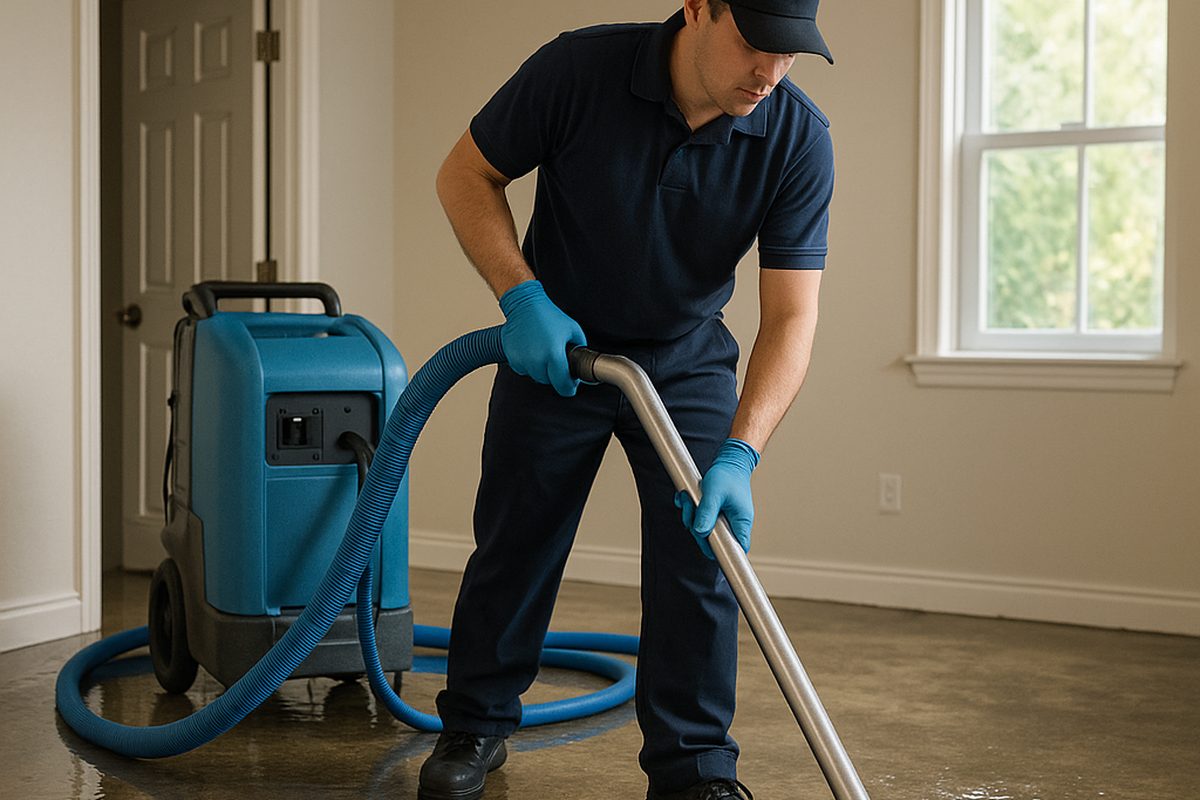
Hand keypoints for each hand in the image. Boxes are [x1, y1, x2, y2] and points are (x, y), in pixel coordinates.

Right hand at [499, 280, 586, 395]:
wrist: (524, 305)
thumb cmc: (548, 316)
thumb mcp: (573, 330)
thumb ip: (580, 349)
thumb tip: (583, 364)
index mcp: (554, 355)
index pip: (562, 385)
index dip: (569, 387)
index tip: (570, 386)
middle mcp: (536, 360)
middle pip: (548, 381)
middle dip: (554, 374)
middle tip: (556, 360)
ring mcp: (522, 361)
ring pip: (536, 376)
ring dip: (541, 369)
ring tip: (543, 351)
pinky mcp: (513, 359)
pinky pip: (524, 369)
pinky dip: (528, 364)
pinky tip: (531, 350)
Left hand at [675, 438, 759, 559]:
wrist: (729, 460)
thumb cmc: (727, 474)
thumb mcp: (714, 494)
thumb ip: (707, 513)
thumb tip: (700, 532)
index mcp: (740, 521)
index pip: (737, 549)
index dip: (721, 552)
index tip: (706, 543)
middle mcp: (734, 522)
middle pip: (714, 540)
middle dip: (697, 528)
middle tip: (691, 511)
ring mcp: (725, 517)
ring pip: (704, 528)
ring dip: (691, 515)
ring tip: (688, 500)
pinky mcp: (716, 511)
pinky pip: (701, 517)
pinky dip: (692, 509)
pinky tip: (688, 498)